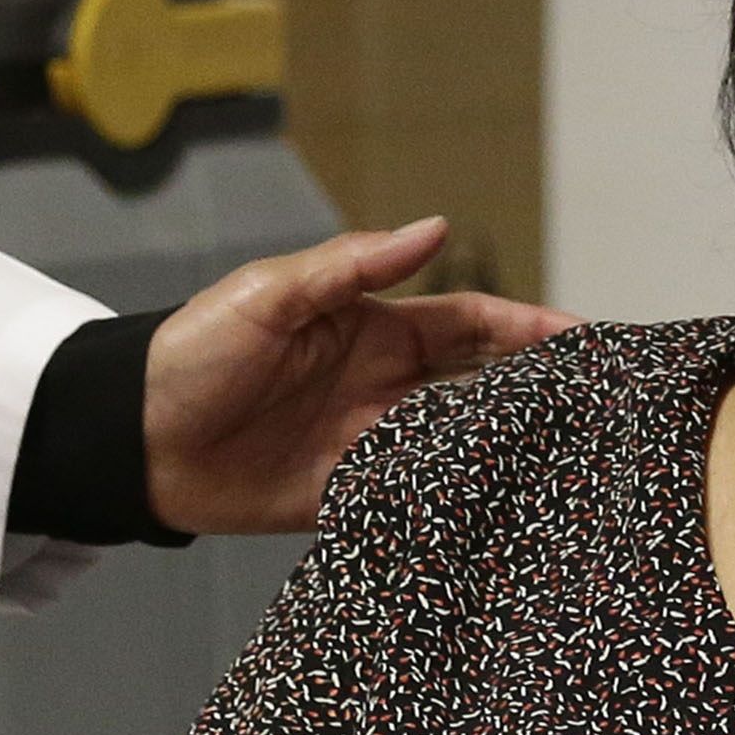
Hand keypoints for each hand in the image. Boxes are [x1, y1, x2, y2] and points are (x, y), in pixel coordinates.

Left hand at [143, 217, 575, 532]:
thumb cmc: (193, 354)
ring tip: (575, 455)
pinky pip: (421, 498)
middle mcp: (385, 389)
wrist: (131, 441)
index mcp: (374, 332)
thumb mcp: (270, 295)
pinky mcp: (354, 498)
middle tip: (602, 399)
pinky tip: (505, 506)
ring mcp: (374, 446)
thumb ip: (353, 265)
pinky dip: (462, 501)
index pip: (472, 326)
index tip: (584, 338)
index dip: (529, 328)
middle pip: (484, 387)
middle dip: (541, 387)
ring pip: (464, 445)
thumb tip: (437, 228)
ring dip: (512, 447)